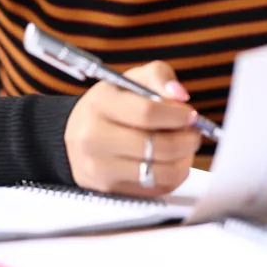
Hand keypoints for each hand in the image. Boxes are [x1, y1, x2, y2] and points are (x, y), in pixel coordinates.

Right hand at [64, 61, 203, 196]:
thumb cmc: (109, 106)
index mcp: (100, 105)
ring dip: (183, 160)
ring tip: (184, 148)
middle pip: (156, 146)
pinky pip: (156, 189)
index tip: (189, 114)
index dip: (177, 115)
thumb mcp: (129, 80)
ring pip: (160, 172)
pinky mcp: (111, 190)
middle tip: (193, 133)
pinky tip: (171, 162)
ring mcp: (100, 169)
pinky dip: (172, 176)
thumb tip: (180, 96)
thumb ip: (158, 76)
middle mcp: (94, 139)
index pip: (147, 113)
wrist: (73, 138)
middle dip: (186, 140)